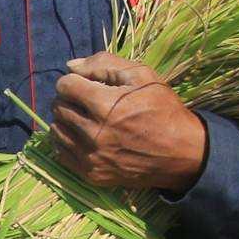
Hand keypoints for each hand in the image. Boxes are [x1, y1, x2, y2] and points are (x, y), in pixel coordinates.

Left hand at [50, 53, 206, 192]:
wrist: (181, 153)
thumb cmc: (163, 109)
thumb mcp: (142, 75)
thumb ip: (103, 64)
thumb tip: (70, 66)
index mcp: (105, 104)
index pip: (64, 86)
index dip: (73, 80)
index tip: (85, 84)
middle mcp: (94, 133)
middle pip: (58, 107)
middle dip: (69, 99)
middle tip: (86, 101)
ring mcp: (91, 157)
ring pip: (56, 130)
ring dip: (65, 120)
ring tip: (84, 118)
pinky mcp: (92, 174)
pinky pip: (61, 154)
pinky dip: (66, 142)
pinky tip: (82, 136)